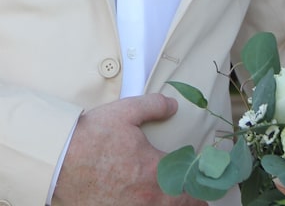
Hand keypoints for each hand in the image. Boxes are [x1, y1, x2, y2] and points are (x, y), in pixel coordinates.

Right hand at [53, 93, 202, 205]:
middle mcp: (147, 196)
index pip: (189, 184)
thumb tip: (174, 105)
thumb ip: (154, 106)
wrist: (58, 161)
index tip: (210, 187)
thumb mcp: (126, 112)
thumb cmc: (92, 136)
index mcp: (155, 169)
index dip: (202, 187)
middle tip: (202, 204)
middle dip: (192, 204)